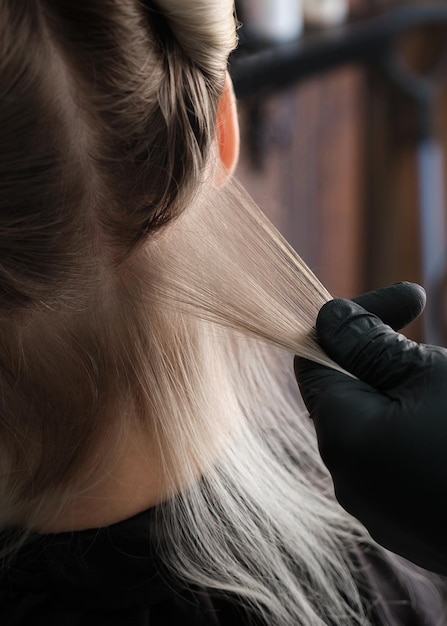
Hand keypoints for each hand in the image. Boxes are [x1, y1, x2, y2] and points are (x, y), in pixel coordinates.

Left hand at [294, 282, 446, 574]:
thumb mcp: (431, 375)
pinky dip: (417, 434)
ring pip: (377, 430)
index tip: (407, 300)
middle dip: (385, 358)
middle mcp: (348, 482)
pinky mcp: (410, 529)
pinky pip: (397, 464)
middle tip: (439, 345)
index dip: (354, 322)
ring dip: (407, 396)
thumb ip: (370, 344)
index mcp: (342, 438)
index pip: (315, 361)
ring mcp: (380, 512)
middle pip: (348, 396)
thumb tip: (329, 319)